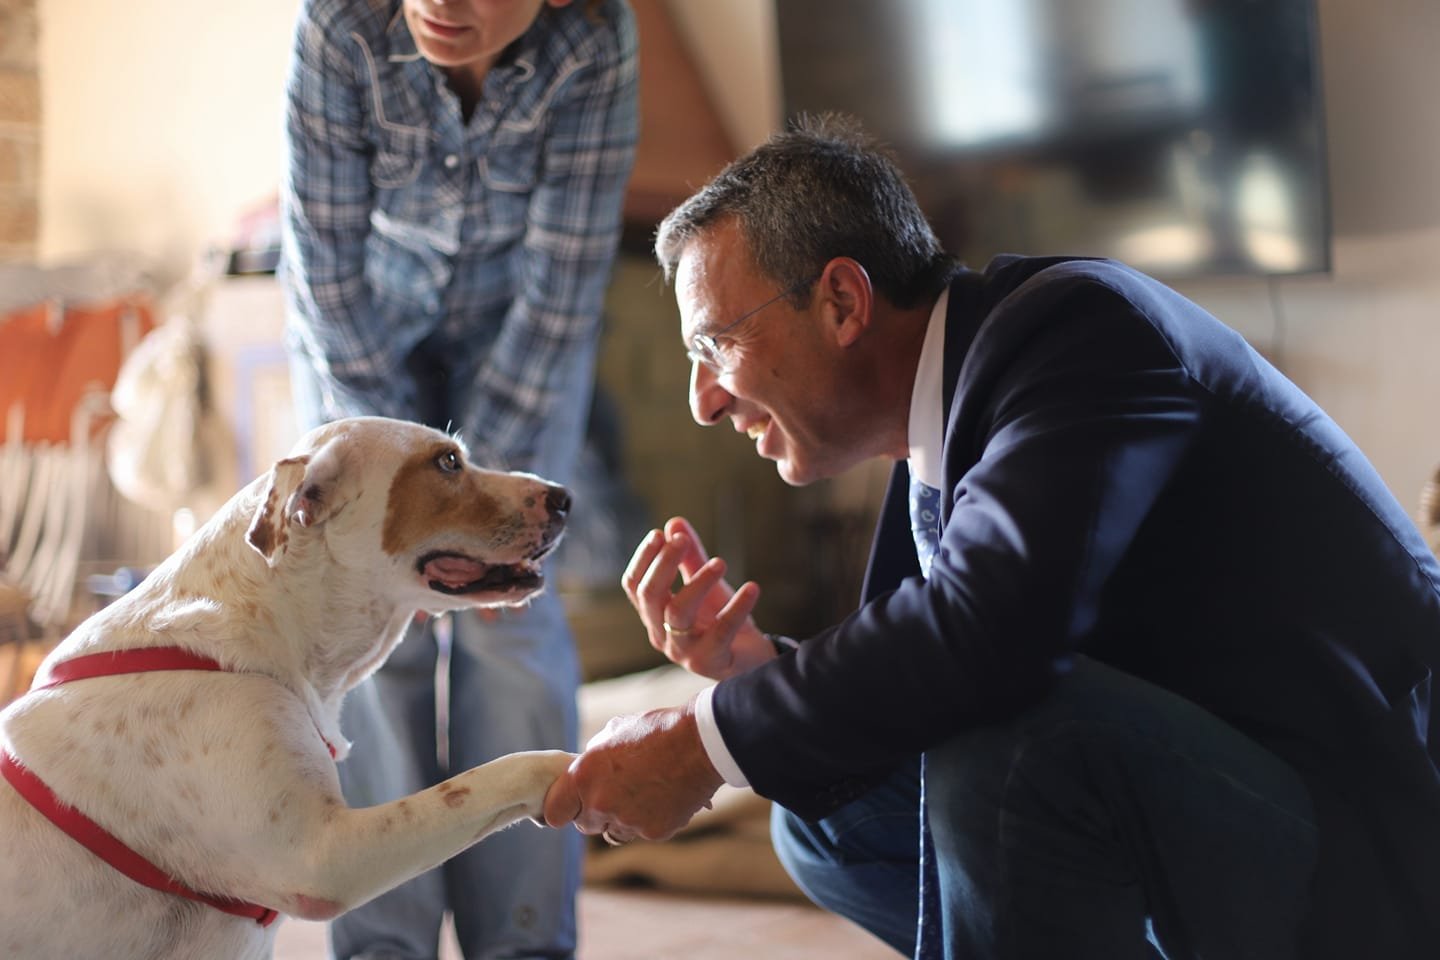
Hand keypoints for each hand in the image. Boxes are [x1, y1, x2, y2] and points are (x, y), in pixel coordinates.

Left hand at [542, 698, 723, 841]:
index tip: (572, 805)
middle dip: (596, 813)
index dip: (563, 809)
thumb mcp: (613, 732)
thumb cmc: (656, 731)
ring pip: (614, 832)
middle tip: (617, 793)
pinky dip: (650, 820)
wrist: (701, 743)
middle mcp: (601, 803)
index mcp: (584, 776)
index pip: (554, 813)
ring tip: (644, 792)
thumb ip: (592, 758)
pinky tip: (664, 797)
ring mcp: (628, 821)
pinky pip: (642, 833)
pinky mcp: (653, 832)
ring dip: (623, 819)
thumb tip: (585, 772)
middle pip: (585, 825)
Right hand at [622, 517, 775, 680]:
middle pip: (650, 596)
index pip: (634, 585)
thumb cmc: (720, 621)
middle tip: (681, 540)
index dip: (644, 558)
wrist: (750, 662)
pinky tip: (752, 588)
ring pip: (678, 613)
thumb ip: (690, 557)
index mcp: (654, 614)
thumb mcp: (705, 585)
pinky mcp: (710, 662)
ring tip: (721, 562)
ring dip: (697, 582)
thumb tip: (674, 522)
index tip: (660, 534)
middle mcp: (661, 633)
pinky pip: (721, 632)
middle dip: (663, 563)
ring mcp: (683, 652)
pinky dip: (737, 608)